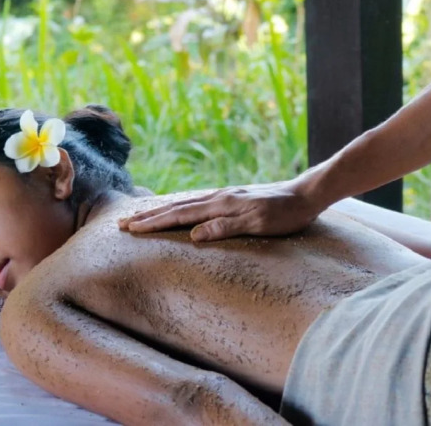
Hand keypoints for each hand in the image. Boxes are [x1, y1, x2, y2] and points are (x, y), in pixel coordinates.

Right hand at [119, 181, 323, 241]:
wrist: (306, 194)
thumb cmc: (285, 215)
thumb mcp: (258, 224)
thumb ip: (226, 228)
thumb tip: (193, 235)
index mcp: (221, 205)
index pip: (180, 215)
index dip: (154, 223)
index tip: (130, 229)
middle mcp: (219, 197)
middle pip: (177, 207)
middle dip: (149, 216)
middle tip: (123, 223)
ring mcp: (225, 196)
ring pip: (186, 204)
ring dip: (162, 211)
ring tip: (143, 216)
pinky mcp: (233, 199)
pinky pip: (198, 204)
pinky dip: (181, 208)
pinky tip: (180, 210)